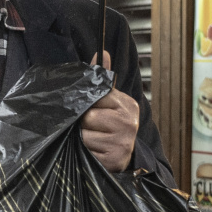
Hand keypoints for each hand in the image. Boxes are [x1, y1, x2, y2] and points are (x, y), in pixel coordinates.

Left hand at [82, 52, 138, 172]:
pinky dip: (86, 153)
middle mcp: (129, 122)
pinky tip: (95, 152)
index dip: (87, 104)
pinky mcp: (115, 160)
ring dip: (83, 140)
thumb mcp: (111, 101)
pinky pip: (87, 152)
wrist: (126, 158)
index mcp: (127, 104)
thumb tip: (102, 51)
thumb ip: (103, 79)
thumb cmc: (114, 127)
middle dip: (84, 124)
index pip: (96, 96)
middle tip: (91, 128)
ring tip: (93, 141)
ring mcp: (123, 142)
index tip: (91, 110)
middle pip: (88, 117)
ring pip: (85, 135)